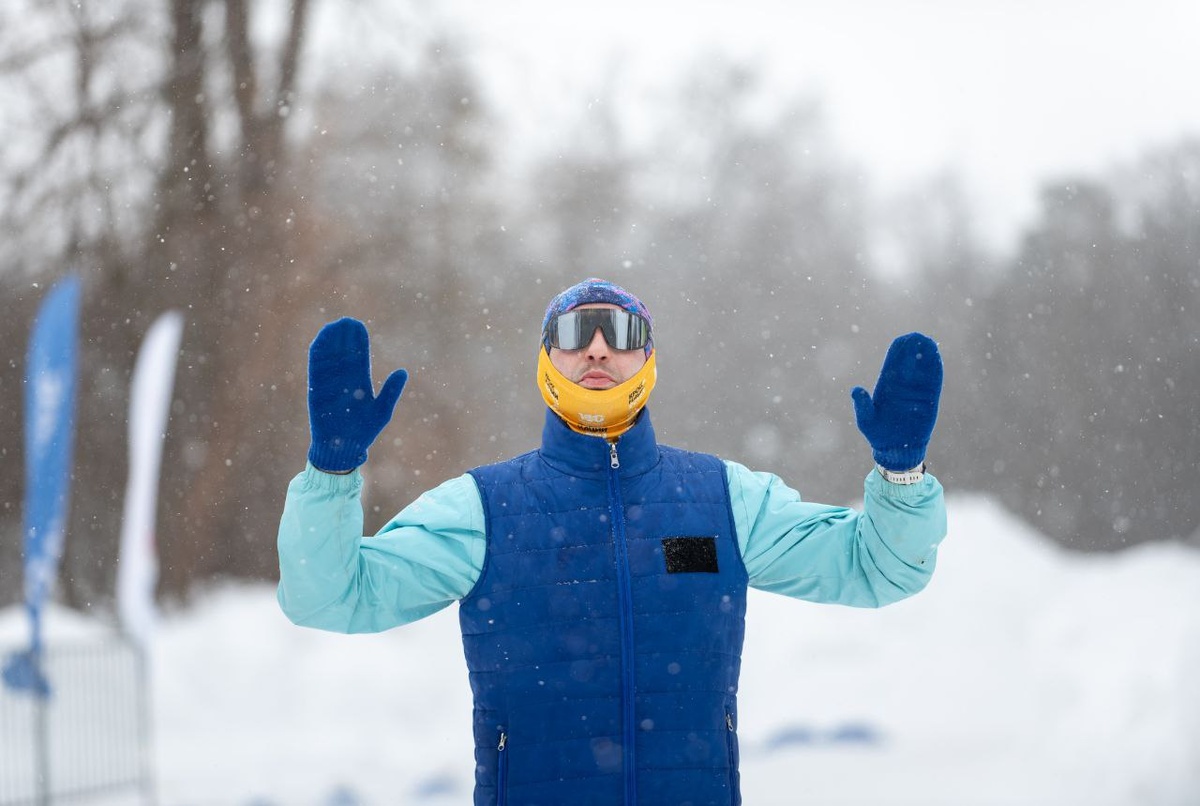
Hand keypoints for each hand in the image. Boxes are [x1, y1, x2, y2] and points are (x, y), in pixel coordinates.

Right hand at [307, 317, 407, 472]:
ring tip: (334, 326)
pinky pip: (315, 369)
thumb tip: (403, 371)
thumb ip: (390, 391)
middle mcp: (343, 381)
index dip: (357, 342)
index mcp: (360, 383)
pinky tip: (320, 341)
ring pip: (329, 358)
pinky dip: (318, 355)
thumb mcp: (382, 410)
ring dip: (330, 342)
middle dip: (344, 338)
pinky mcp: (316, 390)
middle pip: (343, 353)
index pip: (358, 357)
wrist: (342, 449)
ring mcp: (329, 385)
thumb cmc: (364, 432)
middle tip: (346, 321)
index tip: (358, 326)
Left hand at [851, 332, 942, 470]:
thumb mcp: (866, 420)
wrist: (897, 449)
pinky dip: (935, 370)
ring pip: (922, 369)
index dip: (900, 350)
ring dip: (926, 356)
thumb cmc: (878, 434)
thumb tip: (855, 390)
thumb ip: (862, 405)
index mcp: (886, 385)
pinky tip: (937, 359)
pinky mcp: (929, 400)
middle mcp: (902, 385)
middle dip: (914, 348)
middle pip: (910, 362)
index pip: (893, 362)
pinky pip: (933, 382)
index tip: (905, 339)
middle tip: (918, 337)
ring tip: (929, 342)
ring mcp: (916, 392)